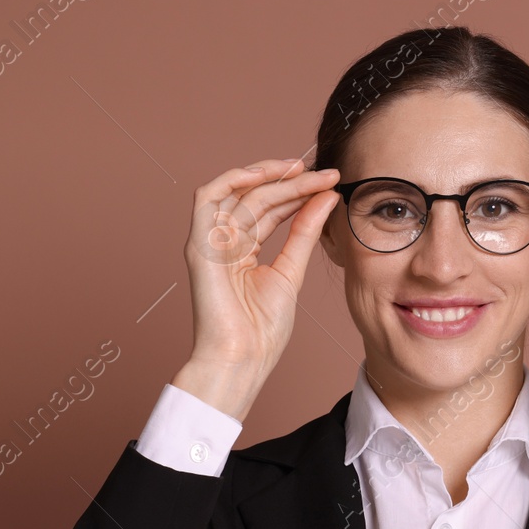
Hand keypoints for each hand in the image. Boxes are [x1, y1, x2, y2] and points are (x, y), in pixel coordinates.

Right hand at [174, 158, 341, 419]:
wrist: (242, 359)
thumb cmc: (262, 331)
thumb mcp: (292, 272)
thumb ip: (306, 232)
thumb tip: (326, 197)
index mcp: (243, 252)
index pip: (270, 210)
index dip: (298, 192)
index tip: (329, 182)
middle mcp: (224, 242)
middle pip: (257, 198)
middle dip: (291, 182)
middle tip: (323, 173)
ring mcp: (210, 242)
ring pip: (238, 194)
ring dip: (269, 177)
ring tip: (300, 169)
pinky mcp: (199, 244)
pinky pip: (207, 198)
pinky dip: (233, 180)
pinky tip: (263, 173)